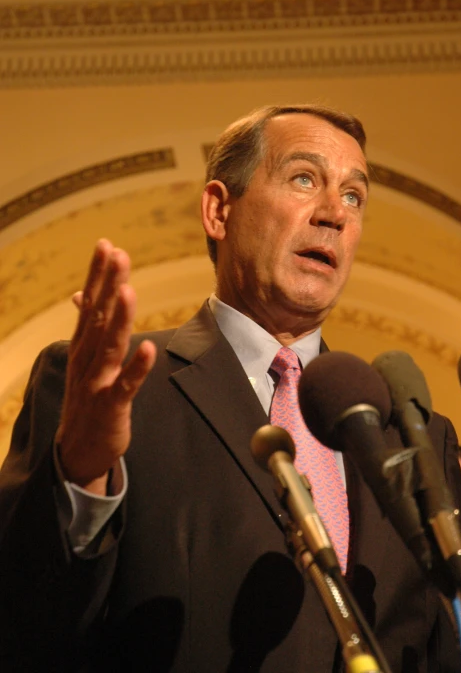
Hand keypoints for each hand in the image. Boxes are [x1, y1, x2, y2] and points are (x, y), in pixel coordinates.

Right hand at [56, 239, 156, 494]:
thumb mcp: (83, 358)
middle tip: (118, 254)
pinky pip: (125, 386)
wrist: (77, 450)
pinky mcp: (111, 406)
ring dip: (119, 318)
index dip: (98, 275)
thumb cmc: (86, 397)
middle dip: (108, 285)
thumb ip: (88, 325)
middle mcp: (86, 359)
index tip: (106, 245)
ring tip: (128, 290)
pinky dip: (136, 368)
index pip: (90, 303)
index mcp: (82, 345)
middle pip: (98, 317)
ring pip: (109, 346)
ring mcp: (97, 383)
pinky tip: (148, 349)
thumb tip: (83, 293)